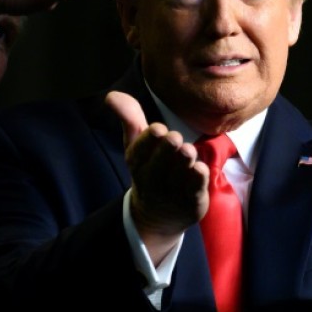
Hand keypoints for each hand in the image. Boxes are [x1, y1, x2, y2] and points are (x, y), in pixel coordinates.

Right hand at [106, 91, 208, 262]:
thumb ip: (129, 118)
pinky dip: (197, 180)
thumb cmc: (149, 168)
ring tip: (188, 151)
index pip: (140, 151)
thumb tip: (110, 96)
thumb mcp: (136, 145)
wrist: (158, 216)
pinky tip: (201, 169)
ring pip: (178, 176)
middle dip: (166, 150)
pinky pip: (194, 191)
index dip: (149, 140)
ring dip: (183, 163)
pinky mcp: (191, 202)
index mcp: (137, 162)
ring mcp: (172, 192)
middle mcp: (153, 178)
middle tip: (174, 137)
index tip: (158, 129)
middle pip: (159, 163)